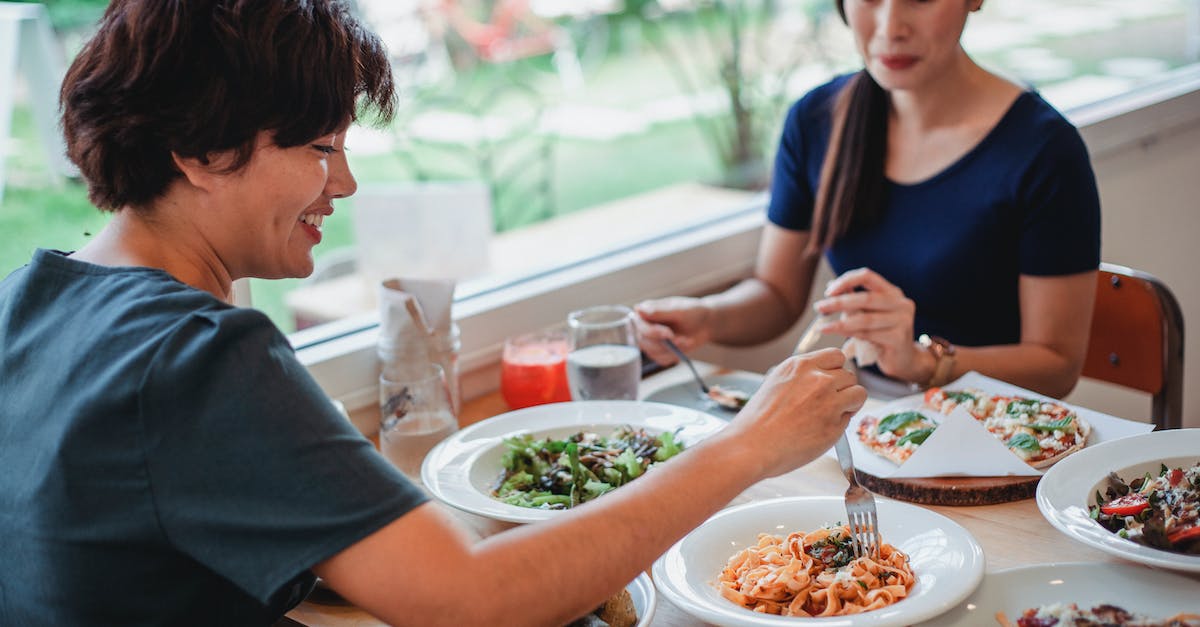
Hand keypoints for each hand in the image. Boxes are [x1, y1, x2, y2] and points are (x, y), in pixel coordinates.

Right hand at [633, 297, 712, 364]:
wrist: (705, 324)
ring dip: (672, 350)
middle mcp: (644, 326)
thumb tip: (638, 309)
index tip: (670, 334)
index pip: (639, 325)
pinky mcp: (658, 351)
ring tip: (687, 341)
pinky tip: (683, 347)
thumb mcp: (679, 309)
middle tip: (683, 340)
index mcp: (645, 311)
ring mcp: (650, 340)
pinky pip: (661, 359)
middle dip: (665, 344)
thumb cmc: (693, 312)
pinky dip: (674, 355)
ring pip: (652, 352)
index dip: (653, 332)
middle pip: (644, 342)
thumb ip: (659, 311)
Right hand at [725, 349, 864, 476]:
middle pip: (849, 375)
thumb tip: (822, 379)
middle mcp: (818, 379)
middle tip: (829, 402)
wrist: (752, 446)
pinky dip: (841, 424)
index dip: (836, 370)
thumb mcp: (776, 383)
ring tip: (831, 414)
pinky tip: (821, 429)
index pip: (836, 356)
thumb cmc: (758, 421)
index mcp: (800, 366)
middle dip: (843, 388)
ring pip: (859, 393)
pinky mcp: (836, 425)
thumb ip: (802, 377)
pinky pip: (850, 418)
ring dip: (850, 403)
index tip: (831, 380)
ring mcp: (829, 401)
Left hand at [813, 268, 929, 382]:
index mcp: (893, 292)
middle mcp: (901, 303)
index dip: (846, 281)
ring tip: (822, 326)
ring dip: (840, 322)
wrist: (903, 359)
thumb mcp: (869, 313)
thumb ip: (854, 299)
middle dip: (838, 302)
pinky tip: (837, 333)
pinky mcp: (899, 339)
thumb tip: (831, 287)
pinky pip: (868, 335)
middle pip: (865, 298)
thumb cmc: (882, 334)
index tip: (828, 292)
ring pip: (865, 319)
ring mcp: (903, 321)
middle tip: (819, 308)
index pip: (868, 276)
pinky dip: (850, 334)